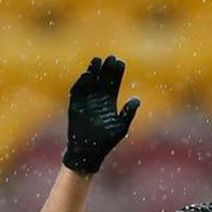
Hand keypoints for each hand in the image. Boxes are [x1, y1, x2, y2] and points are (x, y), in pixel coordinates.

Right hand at [62, 55, 139, 174]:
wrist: (87, 153)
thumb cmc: (105, 142)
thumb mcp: (120, 127)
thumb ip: (128, 113)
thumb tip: (137, 99)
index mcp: (109, 102)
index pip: (114, 83)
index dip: (117, 73)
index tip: (120, 63)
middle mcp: (97, 99)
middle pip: (102, 79)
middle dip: (106, 68)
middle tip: (111, 58)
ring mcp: (85, 101)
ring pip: (90, 81)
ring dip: (93, 71)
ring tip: (97, 61)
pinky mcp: (75, 105)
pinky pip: (78, 90)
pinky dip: (81, 82)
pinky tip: (87, 74)